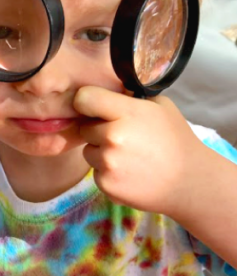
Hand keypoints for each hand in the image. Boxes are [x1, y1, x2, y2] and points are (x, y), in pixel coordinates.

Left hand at [74, 86, 204, 214]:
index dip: (87, 102)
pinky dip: (108, 172)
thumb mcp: (160, 107)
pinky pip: (96, 171)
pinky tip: (130, 172)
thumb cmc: (177, 141)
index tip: (94, 108)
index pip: (84, 98)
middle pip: (84, 127)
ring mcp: (108, 162)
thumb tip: (108, 93)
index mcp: (126, 113)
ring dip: (101, 152)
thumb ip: (131, 98)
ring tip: (129, 157)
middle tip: (122, 137)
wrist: (190, 182)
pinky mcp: (105, 183)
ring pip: (88, 151)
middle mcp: (113, 136)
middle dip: (98, 130)